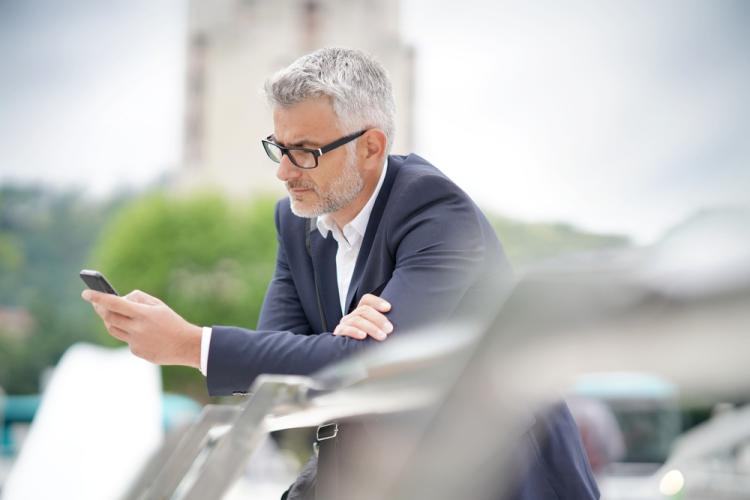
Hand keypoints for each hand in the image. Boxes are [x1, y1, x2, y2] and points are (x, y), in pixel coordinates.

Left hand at [82, 289, 201, 368]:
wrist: (186, 345)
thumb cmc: (172, 322)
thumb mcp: (159, 305)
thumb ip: (139, 299)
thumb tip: (121, 299)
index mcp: (143, 314)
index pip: (114, 303)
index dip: (98, 297)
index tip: (86, 293)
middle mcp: (137, 328)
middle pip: (108, 317)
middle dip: (100, 309)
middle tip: (97, 303)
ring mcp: (135, 342)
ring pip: (113, 329)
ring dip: (111, 321)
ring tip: (118, 316)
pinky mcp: (136, 352)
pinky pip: (126, 340)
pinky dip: (129, 334)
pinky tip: (142, 334)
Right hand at [333, 294, 392, 340]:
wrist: (351, 359)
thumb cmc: (367, 345)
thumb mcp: (376, 333)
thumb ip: (383, 327)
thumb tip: (396, 326)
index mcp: (361, 313)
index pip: (366, 300)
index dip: (377, 302)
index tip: (388, 308)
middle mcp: (352, 316)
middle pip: (364, 310)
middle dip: (379, 319)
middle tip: (389, 329)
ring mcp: (345, 324)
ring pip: (357, 319)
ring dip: (371, 327)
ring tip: (382, 336)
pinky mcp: (339, 333)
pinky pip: (346, 329)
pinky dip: (355, 332)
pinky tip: (363, 336)